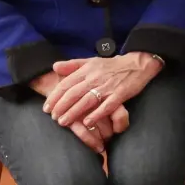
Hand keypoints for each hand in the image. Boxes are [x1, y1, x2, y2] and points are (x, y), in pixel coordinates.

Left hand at [43, 53, 162, 131]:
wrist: (138, 63)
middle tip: (53, 118)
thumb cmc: (113, 65)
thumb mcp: (92, 61)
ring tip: (63, 122)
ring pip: (87, 100)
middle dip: (61, 106)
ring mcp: (108, 86)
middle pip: (74, 93)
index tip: (46, 108)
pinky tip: (87, 122)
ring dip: (73, 112)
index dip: (55, 96)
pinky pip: (107, 105)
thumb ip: (73, 65)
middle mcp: (96, 77)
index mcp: (87, 70)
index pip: (66, 84)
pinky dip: (96, 114)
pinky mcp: (120, 93)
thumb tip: (54, 67)